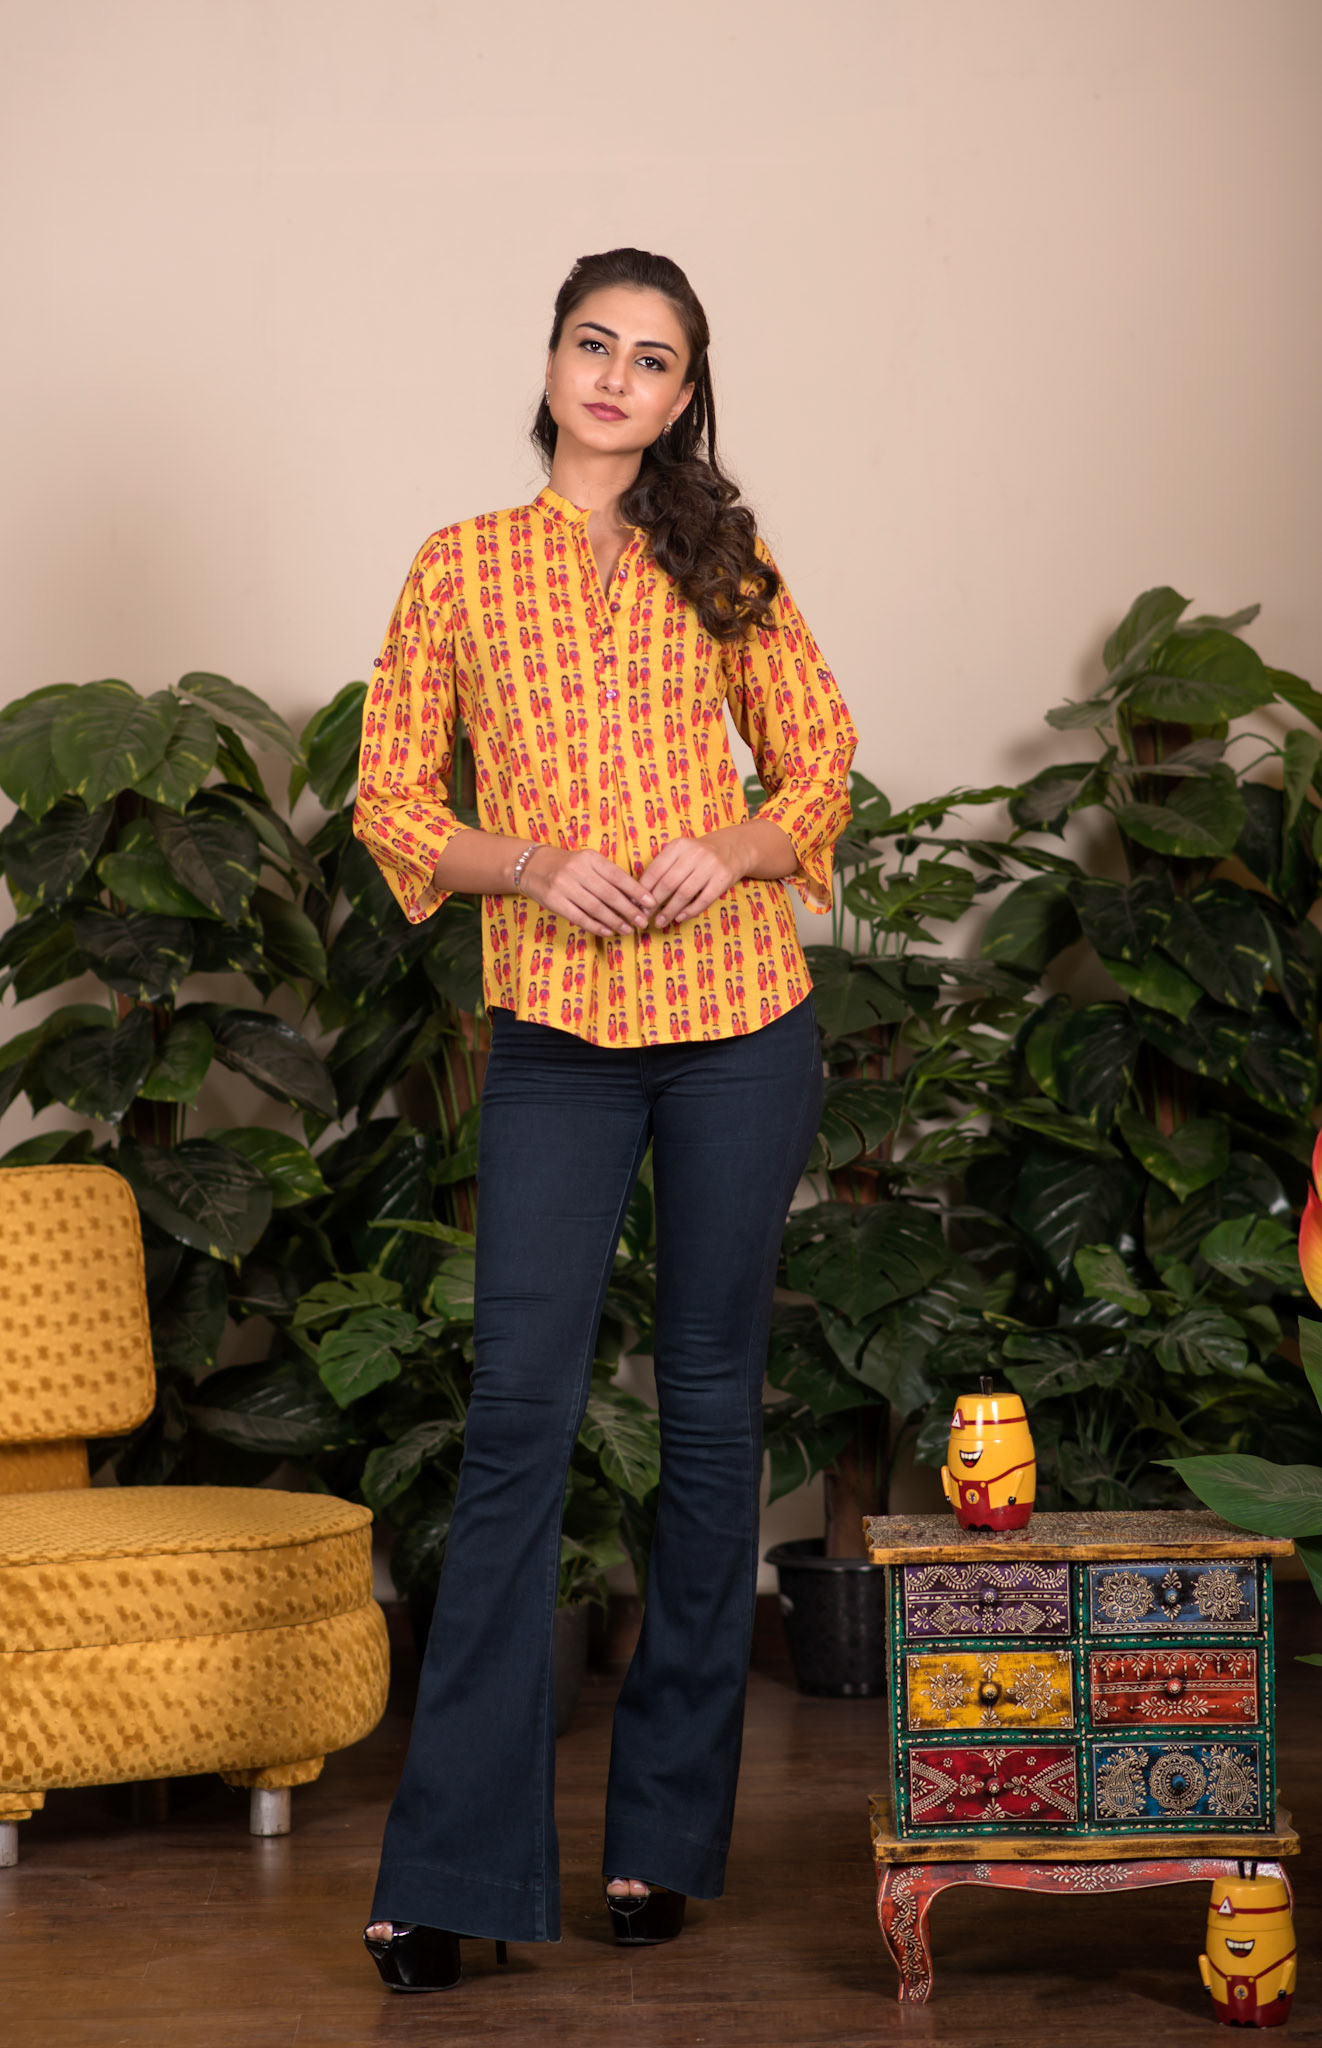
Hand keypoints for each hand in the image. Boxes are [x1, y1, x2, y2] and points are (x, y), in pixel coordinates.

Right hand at [522, 846, 654, 937]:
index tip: (650, 903)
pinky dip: (595, 926)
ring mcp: (564, 886)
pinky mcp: (554, 901)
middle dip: (629, 910)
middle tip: (642, 922)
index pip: (618, 876)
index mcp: (590, 858)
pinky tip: (608, 931)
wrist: (532, 865)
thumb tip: (635, 897)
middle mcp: (577, 870)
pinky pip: (579, 917)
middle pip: (609, 894)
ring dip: (614, 921)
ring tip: (628, 929)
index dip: (636, 891)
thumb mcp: (587, 862)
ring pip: (595, 908)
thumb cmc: (568, 865)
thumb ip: (607, 875)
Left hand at [639, 827, 748, 928]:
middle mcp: (694, 853)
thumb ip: (663, 867)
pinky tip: (679, 918)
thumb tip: (641, 894)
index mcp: (679, 846)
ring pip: (684, 893)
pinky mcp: (723, 878)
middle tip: (645, 915)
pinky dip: (689, 911)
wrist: (734, 848)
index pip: (656, 869)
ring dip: (670, 911)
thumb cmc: (699, 855)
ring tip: (660, 922)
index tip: (636, 903)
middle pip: (669, 883)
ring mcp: (710, 865)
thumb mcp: (681, 852)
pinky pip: (703, 899)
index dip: (644, 889)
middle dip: (655, 902)